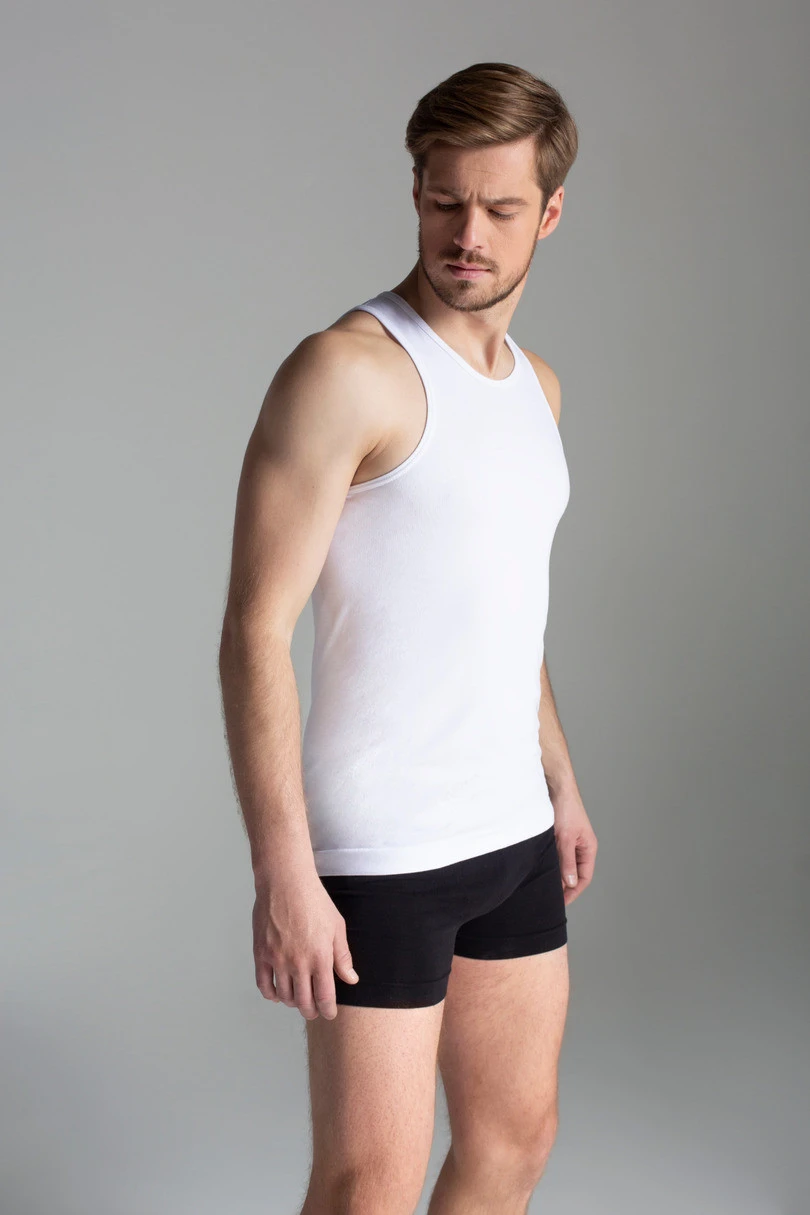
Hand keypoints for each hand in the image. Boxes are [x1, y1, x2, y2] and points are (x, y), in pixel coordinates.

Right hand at [252, 868, 358, 1019]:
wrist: (286, 882)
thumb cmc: (314, 901)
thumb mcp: (337, 927)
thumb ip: (343, 956)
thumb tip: (350, 979)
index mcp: (320, 957)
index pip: (325, 997)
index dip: (327, 1010)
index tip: (329, 1014)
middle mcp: (298, 963)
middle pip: (304, 1001)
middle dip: (311, 1011)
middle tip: (313, 1011)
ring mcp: (277, 959)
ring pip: (284, 996)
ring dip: (292, 1003)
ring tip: (297, 1000)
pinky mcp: (261, 953)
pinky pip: (263, 984)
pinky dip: (270, 994)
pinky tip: (277, 994)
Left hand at [552, 788, 596, 905]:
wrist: (556, 787)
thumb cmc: (566, 809)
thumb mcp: (565, 838)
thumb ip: (567, 861)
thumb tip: (570, 883)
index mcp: (588, 848)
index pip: (584, 877)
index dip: (574, 891)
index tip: (561, 902)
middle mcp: (581, 846)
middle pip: (574, 873)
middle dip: (564, 886)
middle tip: (551, 898)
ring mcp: (570, 841)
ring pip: (564, 864)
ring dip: (556, 875)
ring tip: (544, 886)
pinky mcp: (559, 836)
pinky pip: (556, 855)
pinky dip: (551, 864)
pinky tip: (540, 869)